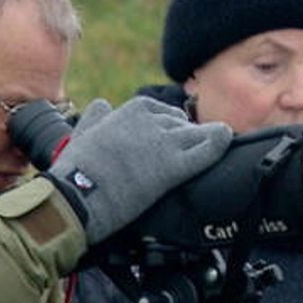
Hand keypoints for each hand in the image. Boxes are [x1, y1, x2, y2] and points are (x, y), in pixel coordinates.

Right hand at [47, 97, 231, 244]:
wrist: (76, 196)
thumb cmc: (75, 170)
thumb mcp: (82, 132)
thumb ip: (96, 116)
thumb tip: (103, 106)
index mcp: (132, 110)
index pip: (164, 112)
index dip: (169, 130)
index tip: (167, 145)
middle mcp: (151, 120)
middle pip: (183, 125)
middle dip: (185, 140)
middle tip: (181, 159)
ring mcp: (164, 142)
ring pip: (197, 135)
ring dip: (202, 145)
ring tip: (206, 156)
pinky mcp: (172, 167)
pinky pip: (207, 150)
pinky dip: (219, 145)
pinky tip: (227, 141)